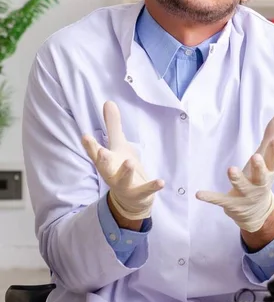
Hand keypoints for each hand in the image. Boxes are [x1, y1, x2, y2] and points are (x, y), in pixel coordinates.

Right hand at [82, 101, 163, 219]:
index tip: (85, 135)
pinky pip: (146, 190)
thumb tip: (108, 102)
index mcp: (107, 161)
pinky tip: (161, 181)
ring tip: (130, 162)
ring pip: (123, 180)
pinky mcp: (139, 193)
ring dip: (126, 172)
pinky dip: (152, 186)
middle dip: (102, 160)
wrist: (131, 199)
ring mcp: (125, 185)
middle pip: (104, 167)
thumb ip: (113, 125)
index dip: (90, 145)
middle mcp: (112, 174)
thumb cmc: (121, 167)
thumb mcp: (118, 145)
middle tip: (101, 152)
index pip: (95, 153)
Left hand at [196, 115, 273, 232]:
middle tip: (256, 157)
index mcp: (269, 173)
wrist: (256, 212)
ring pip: (242, 187)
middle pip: (261, 176)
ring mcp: (246, 195)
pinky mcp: (232, 204)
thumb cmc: (260, 178)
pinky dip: (210, 197)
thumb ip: (270, 137)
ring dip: (237, 179)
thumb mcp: (266, 159)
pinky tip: (199, 194)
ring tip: (230, 169)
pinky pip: (220, 200)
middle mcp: (259, 185)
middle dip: (259, 167)